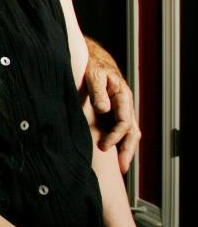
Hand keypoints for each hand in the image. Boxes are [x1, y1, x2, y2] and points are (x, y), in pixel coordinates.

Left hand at [85, 38, 139, 172]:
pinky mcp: (115, 112)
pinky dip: (121, 143)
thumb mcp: (93, 75)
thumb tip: (104, 109)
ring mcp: (122, 109)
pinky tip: (116, 155)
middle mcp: (125, 105)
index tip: (104, 147)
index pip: (124, 122)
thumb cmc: (93, 66)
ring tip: (122, 168)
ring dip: (127, 150)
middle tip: (121, 167)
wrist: (94, 59)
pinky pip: (122, 130)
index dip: (115, 136)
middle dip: (128, 150)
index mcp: (123, 96)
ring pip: (130, 133)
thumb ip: (98, 91)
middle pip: (132, 132)